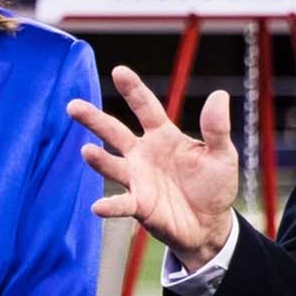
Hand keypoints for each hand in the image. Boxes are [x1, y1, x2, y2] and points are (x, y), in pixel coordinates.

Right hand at [67, 65, 240, 261]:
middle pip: (114, 132)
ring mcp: (137, 179)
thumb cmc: (214, 185)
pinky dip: (110, 205)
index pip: (146, 107)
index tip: (119, 71)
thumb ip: (217, 128)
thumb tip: (220, 95)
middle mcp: (143, 154)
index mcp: (163, 135)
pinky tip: (97, 206)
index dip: (133, 90)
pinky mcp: (139, 205)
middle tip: (73, 106)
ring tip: (86, 151)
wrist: (210, 224)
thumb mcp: (222, 154)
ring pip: (112, 165)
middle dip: (94, 119)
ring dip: (98, 160)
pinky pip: (121, 204)